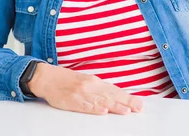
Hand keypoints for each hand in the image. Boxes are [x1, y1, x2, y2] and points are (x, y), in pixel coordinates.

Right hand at [27, 63, 142, 114]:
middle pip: (111, 96)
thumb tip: (117, 97)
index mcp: (96, 82)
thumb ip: (100, 89)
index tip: (140, 104)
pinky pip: (84, 105)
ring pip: (101, 101)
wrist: (48, 77)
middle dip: (126, 103)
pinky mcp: (71, 101)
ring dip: (114, 106)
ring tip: (126, 111)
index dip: (128, 98)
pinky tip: (102, 111)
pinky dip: (94, 108)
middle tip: (138, 108)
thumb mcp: (87, 81)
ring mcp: (81, 94)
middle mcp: (91, 86)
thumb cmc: (68, 80)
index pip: (115, 91)